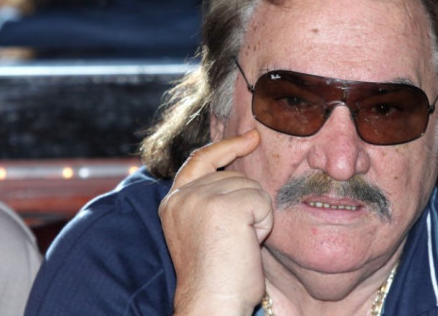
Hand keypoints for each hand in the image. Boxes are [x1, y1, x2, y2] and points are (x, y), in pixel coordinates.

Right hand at [159, 130, 272, 315]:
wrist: (213, 303)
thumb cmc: (217, 275)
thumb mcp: (203, 228)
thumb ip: (211, 198)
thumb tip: (238, 169)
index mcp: (174, 202)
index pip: (201, 159)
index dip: (226, 147)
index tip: (251, 137)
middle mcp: (183, 196)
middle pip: (235, 176)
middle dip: (246, 205)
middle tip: (234, 241)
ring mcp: (202, 198)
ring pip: (251, 188)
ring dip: (255, 217)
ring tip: (238, 244)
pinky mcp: (224, 205)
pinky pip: (262, 202)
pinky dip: (263, 225)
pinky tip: (247, 244)